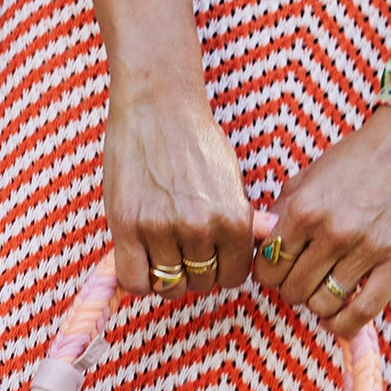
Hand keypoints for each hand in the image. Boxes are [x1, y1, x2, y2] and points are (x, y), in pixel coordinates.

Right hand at [103, 75, 253, 295]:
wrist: (158, 105)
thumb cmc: (194, 140)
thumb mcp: (231, 180)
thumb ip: (241, 220)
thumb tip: (263, 245)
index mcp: (233, 218)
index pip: (234, 276)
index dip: (222, 269)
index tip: (211, 258)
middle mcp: (200, 227)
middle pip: (201, 283)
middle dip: (194, 272)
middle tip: (183, 249)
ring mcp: (161, 228)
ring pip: (169, 285)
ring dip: (166, 275)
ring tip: (161, 251)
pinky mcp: (127, 226)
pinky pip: (135, 281)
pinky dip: (139, 280)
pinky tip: (141, 260)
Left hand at [254, 107, 390, 336]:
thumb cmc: (354, 161)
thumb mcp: (305, 180)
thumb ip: (278, 216)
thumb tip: (257, 249)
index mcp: (304, 210)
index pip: (267, 268)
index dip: (269, 273)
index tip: (279, 268)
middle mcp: (333, 232)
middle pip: (292, 290)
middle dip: (292, 287)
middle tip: (304, 275)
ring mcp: (367, 248)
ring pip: (322, 304)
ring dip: (317, 302)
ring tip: (323, 287)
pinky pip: (361, 312)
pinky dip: (343, 324)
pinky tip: (336, 318)